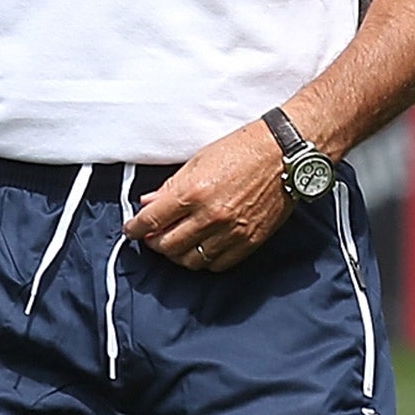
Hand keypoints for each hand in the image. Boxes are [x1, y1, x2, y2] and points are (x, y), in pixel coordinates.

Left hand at [123, 118, 291, 272]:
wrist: (283, 154)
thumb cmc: (240, 150)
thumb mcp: (197, 161)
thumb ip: (170, 187)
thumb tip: (148, 204)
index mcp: (192, 193)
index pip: (152, 221)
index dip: (135, 228)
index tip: (130, 230)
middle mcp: (210, 216)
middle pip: (168, 246)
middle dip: (154, 243)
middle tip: (151, 237)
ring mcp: (231, 232)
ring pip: (191, 260)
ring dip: (176, 255)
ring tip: (173, 244)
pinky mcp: (250, 242)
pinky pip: (218, 264)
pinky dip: (203, 261)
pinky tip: (199, 249)